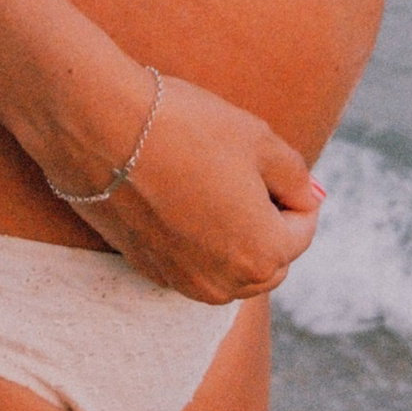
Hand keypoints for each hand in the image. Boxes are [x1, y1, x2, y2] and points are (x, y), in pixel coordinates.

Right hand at [64, 70, 325, 308]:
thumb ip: (297, 177)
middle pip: (270, 259)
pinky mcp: (147, 270)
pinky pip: (191, 264)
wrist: (100, 127)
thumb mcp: (260, 141)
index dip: (293, 190)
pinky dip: (197, 241)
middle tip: (243, 173)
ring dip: (234, 237)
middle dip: (268, 223)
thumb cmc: (186, 128)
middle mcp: (226, 283)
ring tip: (211, 184)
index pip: (303, 228)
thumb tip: (311, 198)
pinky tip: (178, 197)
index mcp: (264, 254)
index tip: (266, 161)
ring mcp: (182, 281)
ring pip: (231, 268)